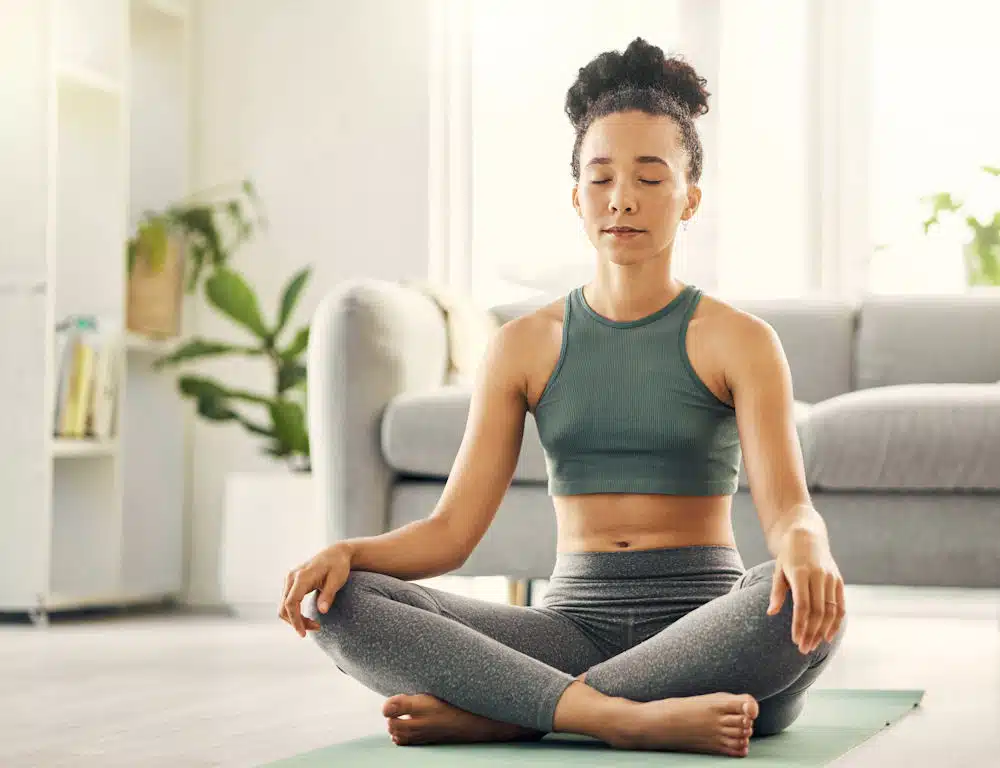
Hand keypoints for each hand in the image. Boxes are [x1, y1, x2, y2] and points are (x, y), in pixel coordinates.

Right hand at [279, 543, 352, 637]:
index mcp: (302, 576)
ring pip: (284, 606)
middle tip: (316, 628)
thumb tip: (322, 611)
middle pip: (284, 607)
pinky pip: (287, 601)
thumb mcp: (337, 580)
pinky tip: (307, 617)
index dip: (295, 620)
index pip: (291, 603)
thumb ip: (328, 595)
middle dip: (296, 622)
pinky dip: (295, 612)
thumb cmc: (338, 565)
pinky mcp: (291, 582)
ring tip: (314, 624)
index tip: (303, 634)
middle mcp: (291, 577)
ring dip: (295, 619)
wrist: (336, 553)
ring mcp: (289, 579)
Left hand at [766, 530, 845, 653]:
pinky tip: (828, 635)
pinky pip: (840, 605)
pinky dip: (836, 622)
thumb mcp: (778, 570)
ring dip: (823, 631)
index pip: (802, 605)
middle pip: (818, 611)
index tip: (795, 640)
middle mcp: (819, 576)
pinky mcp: (839, 581)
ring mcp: (831, 578)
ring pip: (831, 611)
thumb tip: (771, 613)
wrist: (806, 536)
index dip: (800, 625)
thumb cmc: (788, 556)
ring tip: (814, 645)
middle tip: (804, 649)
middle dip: (811, 632)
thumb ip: (776, 592)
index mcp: (801, 573)